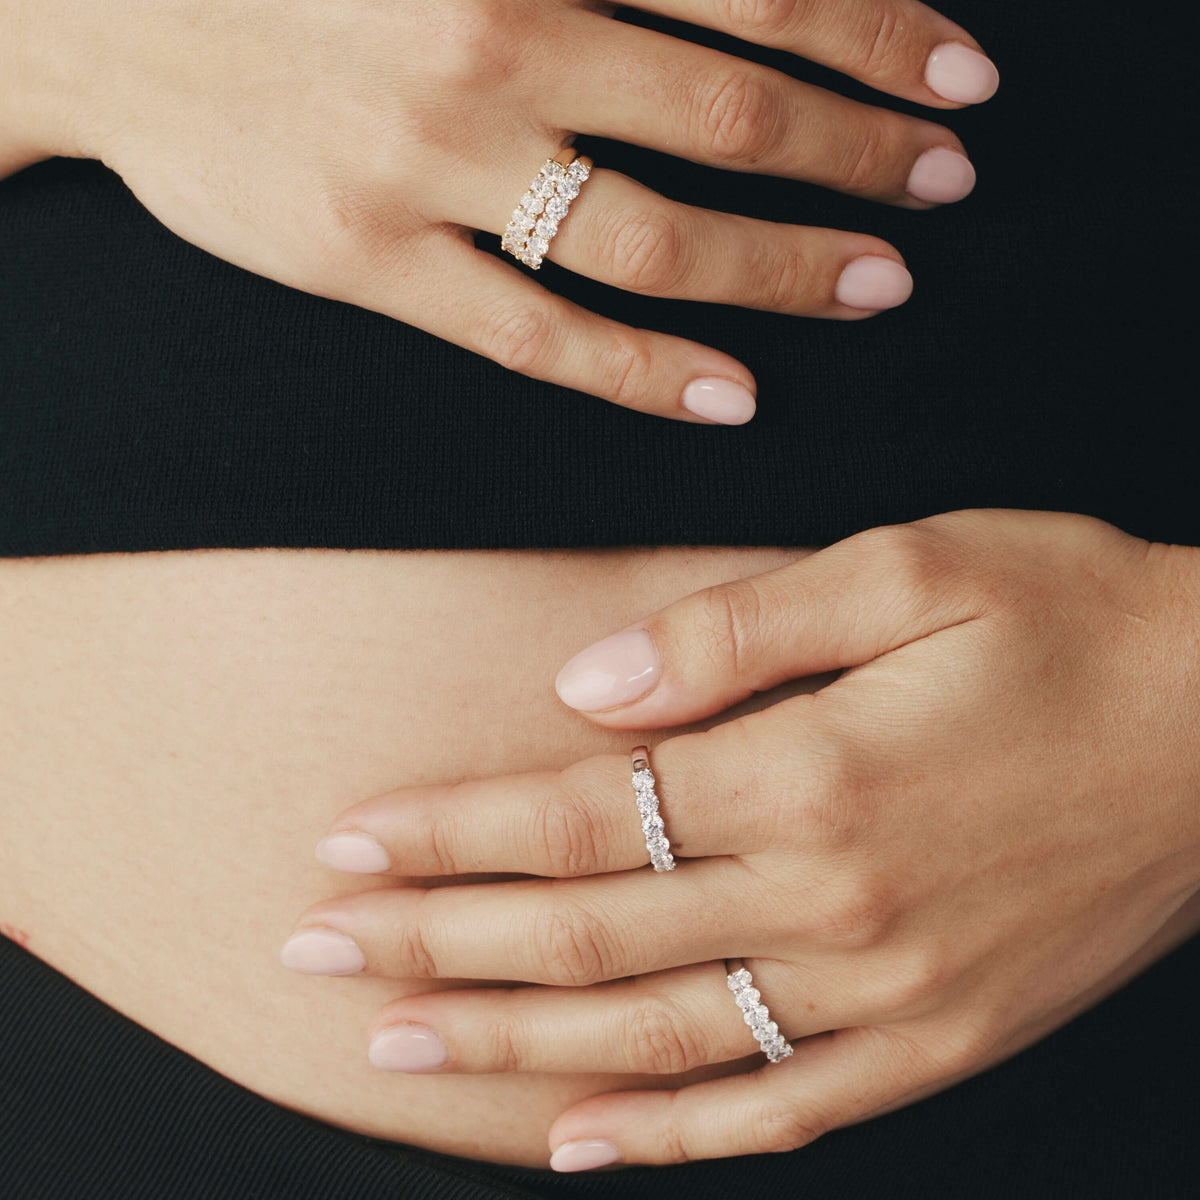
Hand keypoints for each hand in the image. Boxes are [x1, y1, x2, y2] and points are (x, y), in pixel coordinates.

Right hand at [8, 0, 994, 418]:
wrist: (101, 15)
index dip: (879, 35)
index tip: (960, 78)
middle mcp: (493, 47)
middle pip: (731, 116)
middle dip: (862, 154)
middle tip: (946, 186)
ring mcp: (433, 171)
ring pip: (653, 239)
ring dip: (785, 267)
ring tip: (878, 286)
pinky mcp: (377, 266)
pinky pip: (537, 339)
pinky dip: (646, 374)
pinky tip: (736, 397)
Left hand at [284, 510, 1199, 1167]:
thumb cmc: (1068, 621)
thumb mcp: (910, 567)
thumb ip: (737, 631)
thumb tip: (591, 684)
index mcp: (811, 778)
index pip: (575, 818)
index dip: (447, 833)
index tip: (347, 844)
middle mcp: (832, 906)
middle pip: (584, 937)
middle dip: (433, 944)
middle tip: (314, 957)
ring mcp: (887, 996)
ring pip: (651, 1040)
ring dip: (509, 1048)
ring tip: (394, 1052)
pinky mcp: (939, 1042)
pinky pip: (776, 1110)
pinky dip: (669, 1137)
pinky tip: (580, 1146)